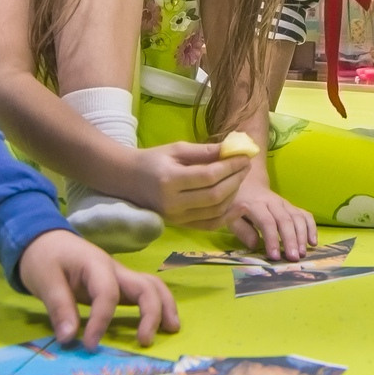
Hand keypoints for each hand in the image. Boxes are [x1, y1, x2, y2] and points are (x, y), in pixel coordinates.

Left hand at [15, 228, 178, 348]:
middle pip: (145, 286)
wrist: (45, 240)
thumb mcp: (44, 281)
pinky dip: (158, 306)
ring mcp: (121, 276)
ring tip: (171, 330)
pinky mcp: (121, 284)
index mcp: (95, 264)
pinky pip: (146, 292)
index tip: (89, 345)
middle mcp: (115, 269)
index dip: (101, 322)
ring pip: (153, 286)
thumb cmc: (44, 258)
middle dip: (151, 313)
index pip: (107, 294)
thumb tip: (69, 338)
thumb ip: (59, 308)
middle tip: (145, 342)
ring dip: (165, 307)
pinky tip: (162, 324)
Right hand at [123, 142, 249, 226]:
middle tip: (246, 165)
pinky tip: (240, 207)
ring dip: (234, 196)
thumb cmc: (153, 160)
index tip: (244, 156)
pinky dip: (227, 218)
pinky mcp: (180, 225)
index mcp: (169, 180)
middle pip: (214, 195)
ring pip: (215, 211)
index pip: (208, 176)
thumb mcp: (176, 149)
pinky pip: (209, 225)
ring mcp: (176, 218)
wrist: (127, 180)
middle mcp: (173, 203)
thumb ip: (204, 151)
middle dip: (235, 179)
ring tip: (240, 178)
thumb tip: (233, 148)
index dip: (230, 167)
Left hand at [227, 159, 315, 259]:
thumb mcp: (230, 216)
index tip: (275, 256)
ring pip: (298, 217)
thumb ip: (242, 230)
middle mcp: (272, 202)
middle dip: (291, 240)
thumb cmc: (236, 203)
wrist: (247, 183)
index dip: (272, 239)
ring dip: (302, 236)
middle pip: (285, 220)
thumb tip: (255, 245)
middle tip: (293, 258)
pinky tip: (313, 242)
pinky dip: (311, 228)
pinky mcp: (292, 206)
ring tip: (302, 253)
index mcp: (254, 204)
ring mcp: (284, 203)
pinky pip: (305, 215)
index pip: (266, 222)